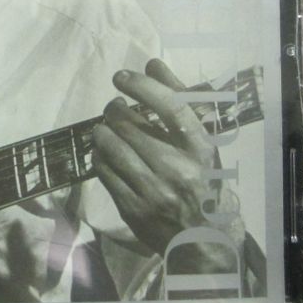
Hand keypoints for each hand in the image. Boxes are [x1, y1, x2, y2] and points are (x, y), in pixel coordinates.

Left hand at [93, 59, 238, 270]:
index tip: (122, 76)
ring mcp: (154, 191)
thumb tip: (153, 64)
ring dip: (102, 131)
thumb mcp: (201, 143)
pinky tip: (102, 151)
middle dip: (115, 109)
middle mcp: (179, 169)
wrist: (202, 239)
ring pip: (113, 147)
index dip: (143, 87)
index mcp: (201, 150)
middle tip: (113, 106)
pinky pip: (105, 172)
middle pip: (131, 126)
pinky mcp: (133, 208)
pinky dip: (99, 155)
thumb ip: (180, 102)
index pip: (171, 107)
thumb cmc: (203, 181)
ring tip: (104, 127)